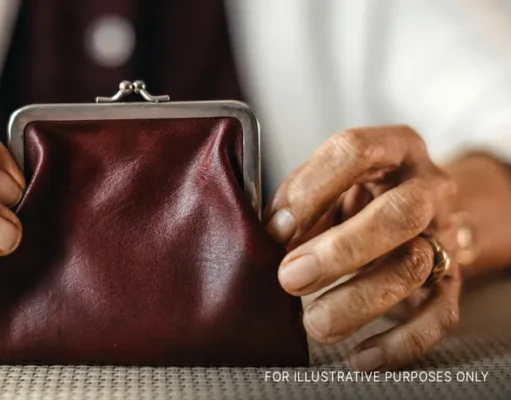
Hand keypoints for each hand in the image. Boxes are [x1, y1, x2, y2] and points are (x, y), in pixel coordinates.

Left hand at [266, 125, 460, 370]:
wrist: (417, 211)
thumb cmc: (352, 194)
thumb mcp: (325, 182)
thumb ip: (297, 200)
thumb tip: (268, 235)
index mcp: (391, 148)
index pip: (355, 152)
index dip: (310, 191)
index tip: (275, 229)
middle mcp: (426, 187)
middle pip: (399, 214)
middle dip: (340, 251)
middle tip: (290, 279)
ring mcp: (444, 235)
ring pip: (414, 267)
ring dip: (359, 300)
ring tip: (314, 322)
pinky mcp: (451, 282)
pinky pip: (438, 317)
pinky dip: (399, 343)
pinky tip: (361, 356)